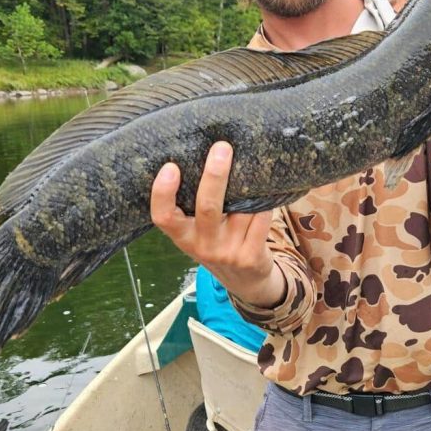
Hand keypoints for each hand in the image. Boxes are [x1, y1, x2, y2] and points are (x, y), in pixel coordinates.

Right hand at [150, 141, 285, 307]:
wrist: (245, 282)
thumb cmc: (217, 244)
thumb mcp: (197, 232)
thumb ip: (195, 206)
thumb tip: (204, 154)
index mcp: (183, 237)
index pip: (163, 217)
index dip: (163, 192)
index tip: (170, 166)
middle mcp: (203, 246)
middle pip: (207, 207)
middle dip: (215, 175)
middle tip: (222, 147)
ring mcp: (228, 252)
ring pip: (242, 208)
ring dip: (249, 187)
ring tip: (251, 168)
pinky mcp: (251, 256)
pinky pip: (262, 218)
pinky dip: (265, 203)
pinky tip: (266, 194)